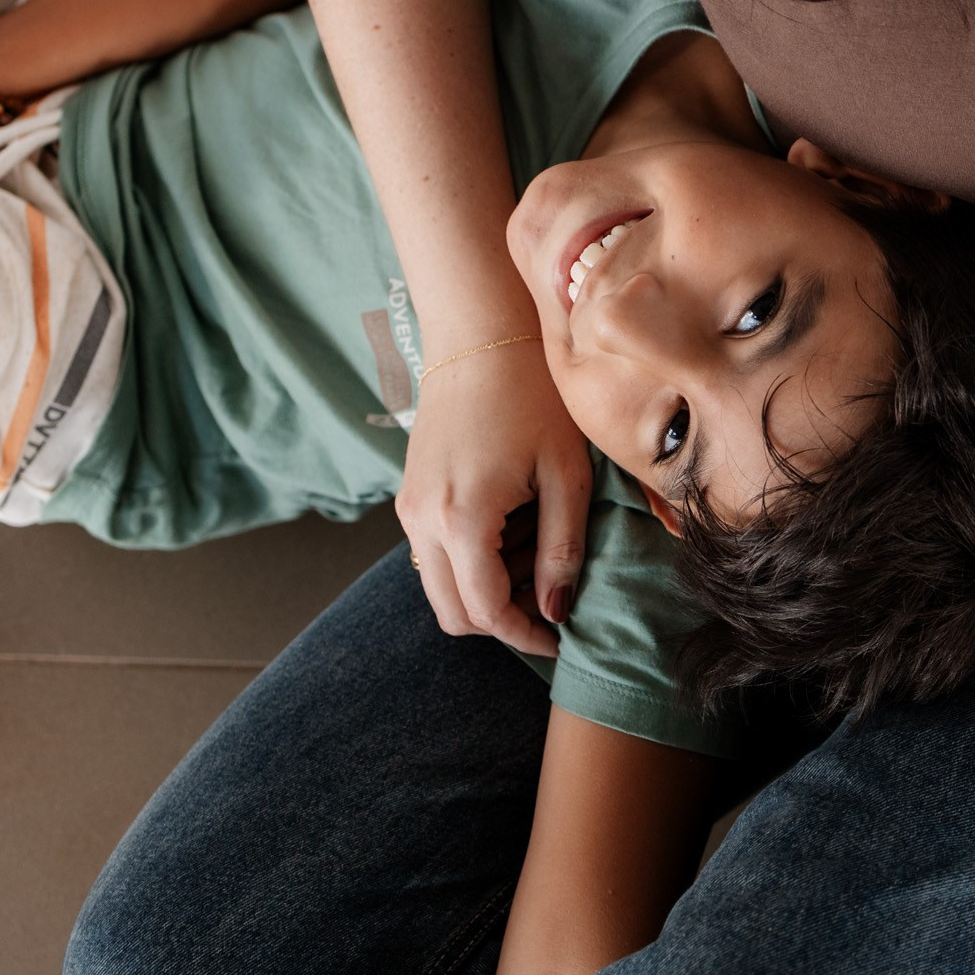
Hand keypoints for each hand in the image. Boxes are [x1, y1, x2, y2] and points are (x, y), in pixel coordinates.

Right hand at [398, 336, 591, 656]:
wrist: (480, 335)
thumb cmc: (534, 397)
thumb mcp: (565, 474)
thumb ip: (562, 549)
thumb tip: (557, 611)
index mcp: (462, 519)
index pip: (487, 613)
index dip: (527, 636)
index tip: (563, 639)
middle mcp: (422, 522)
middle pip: (453, 614)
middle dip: (503, 621)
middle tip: (551, 600)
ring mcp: (408, 509)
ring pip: (440, 587)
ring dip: (487, 589)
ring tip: (537, 547)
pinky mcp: (409, 495)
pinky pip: (434, 553)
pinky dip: (472, 560)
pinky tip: (514, 523)